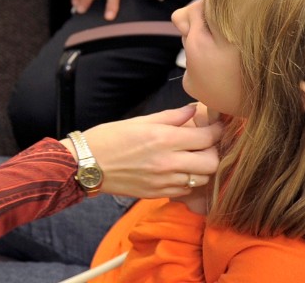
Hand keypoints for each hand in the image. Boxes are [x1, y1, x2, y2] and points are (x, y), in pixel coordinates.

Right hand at [79, 105, 221, 198]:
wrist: (87, 164)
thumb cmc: (109, 138)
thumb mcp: (140, 121)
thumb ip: (171, 117)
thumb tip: (193, 110)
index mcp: (163, 138)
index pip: (207, 137)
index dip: (217, 131)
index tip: (217, 127)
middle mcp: (167, 161)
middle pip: (211, 162)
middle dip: (214, 152)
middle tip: (206, 145)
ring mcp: (163, 181)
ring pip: (202, 179)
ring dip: (202, 168)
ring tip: (191, 158)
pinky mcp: (157, 193)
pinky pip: (185, 190)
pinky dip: (188, 180)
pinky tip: (178, 171)